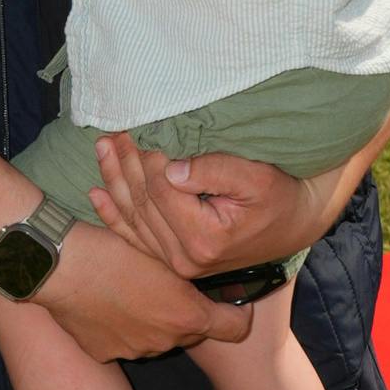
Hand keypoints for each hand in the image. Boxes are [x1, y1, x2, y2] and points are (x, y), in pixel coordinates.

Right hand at [30, 217, 246, 358]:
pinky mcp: (105, 353)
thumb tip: (210, 277)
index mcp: (188, 315)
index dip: (237, 312)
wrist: (61, 265)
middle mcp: (167, 341)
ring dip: (152, 322)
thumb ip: (192, 273)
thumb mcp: (163, 252)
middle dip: (186, 313)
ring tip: (130, 291)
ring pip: (157, 339)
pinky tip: (105, 305)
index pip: (236, 327)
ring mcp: (135, 351)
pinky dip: (120, 329)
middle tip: (168, 286)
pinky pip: (123, 343)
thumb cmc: (113, 249)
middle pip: (191, 332)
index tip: (229, 300)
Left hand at [90, 134, 332, 278]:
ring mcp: (177, 264)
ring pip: (134, 218)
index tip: (138, 125)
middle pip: (143, 203)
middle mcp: (185, 259)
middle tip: (113, 130)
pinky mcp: (174, 260)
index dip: (148, 156)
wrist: (293, 226)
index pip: (161, 189)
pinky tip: (96, 193)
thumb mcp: (257, 177)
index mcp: (204, 239)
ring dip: (115, 180)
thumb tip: (171, 166)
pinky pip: (136, 237)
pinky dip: (114, 214)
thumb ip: (214, 170)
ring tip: (103, 147)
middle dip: (126, 163)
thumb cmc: (280, 197)